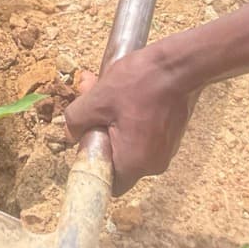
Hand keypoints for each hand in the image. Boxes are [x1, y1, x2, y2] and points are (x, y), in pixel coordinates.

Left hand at [63, 51, 197, 195]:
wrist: (179, 66)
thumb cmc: (139, 83)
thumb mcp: (98, 98)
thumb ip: (77, 119)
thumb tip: (69, 133)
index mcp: (135, 162)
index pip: (109, 181)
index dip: (93, 161)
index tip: (87, 136)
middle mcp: (153, 164)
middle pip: (116, 156)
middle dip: (98, 128)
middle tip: (90, 97)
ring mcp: (165, 149)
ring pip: (128, 140)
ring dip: (111, 117)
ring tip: (102, 86)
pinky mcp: (170, 134)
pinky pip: (142, 132)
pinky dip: (128, 115)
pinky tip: (122, 89)